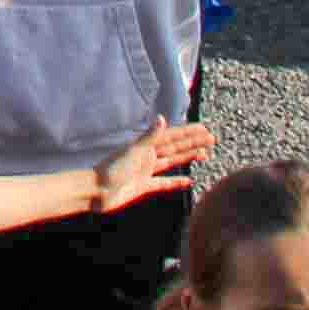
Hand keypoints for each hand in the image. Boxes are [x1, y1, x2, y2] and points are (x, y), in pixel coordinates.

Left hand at [88, 119, 219, 209]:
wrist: (96, 191)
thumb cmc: (111, 169)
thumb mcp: (133, 152)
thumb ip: (149, 137)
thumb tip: (162, 118)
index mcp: (146, 146)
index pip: (173, 137)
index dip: (189, 133)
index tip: (205, 129)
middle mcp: (148, 156)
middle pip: (176, 148)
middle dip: (193, 143)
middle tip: (212, 139)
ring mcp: (146, 171)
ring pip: (172, 162)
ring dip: (188, 158)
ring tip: (205, 154)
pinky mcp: (144, 186)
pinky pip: (164, 183)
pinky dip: (177, 182)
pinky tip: (189, 181)